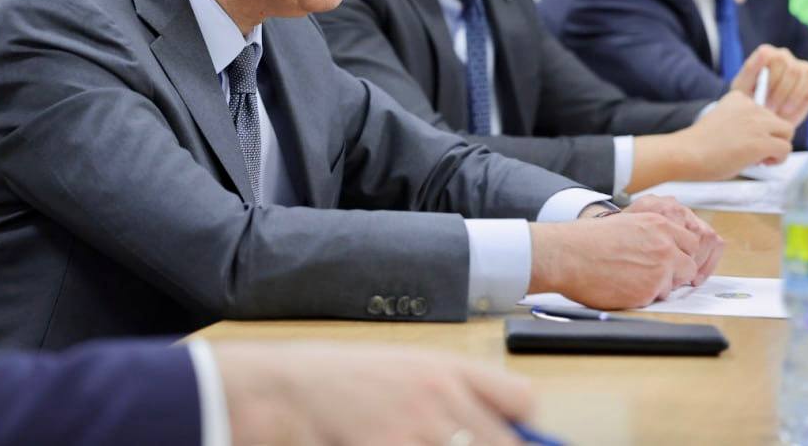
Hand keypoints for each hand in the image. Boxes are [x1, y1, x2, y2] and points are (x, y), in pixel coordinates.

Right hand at [214, 343, 533, 445]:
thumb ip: (449, 395)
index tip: (514, 438)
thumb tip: (489, 429)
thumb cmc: (339, 381)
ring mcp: (417, 430)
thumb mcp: (403, 371)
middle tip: (461, 444)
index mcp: (446, 369)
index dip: (522, 427)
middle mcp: (440, 397)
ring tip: (415, 439)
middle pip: (504, 444)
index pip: (521, 399)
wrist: (285, 390)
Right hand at [528, 206, 721, 308]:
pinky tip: (624, 287)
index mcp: (658, 224)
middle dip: (675, 273)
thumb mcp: (627, 224)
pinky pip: (657, 298)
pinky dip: (644, 297)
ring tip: (632, 280)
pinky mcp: (649, 291)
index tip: (670, 260)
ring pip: (675, 284)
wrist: (568, 255)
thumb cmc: (587, 240)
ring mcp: (660, 269)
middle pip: (690, 266)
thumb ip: (651, 234)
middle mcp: (664, 245)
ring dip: (660, 286)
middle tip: (653, 275)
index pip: (691, 242)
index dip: (680, 254)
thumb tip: (664, 248)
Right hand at [682, 90, 793, 174]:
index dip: (761, 128)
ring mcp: (757, 123)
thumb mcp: (722, 120)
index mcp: (739, 98)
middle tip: (755, 152)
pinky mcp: (761, 142)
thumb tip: (766, 139)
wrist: (686, 153)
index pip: (765, 111)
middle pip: (780, 121)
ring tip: (759, 158)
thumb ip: (743, 123)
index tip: (746, 139)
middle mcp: (751, 106)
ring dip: (777, 148)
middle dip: (773, 138)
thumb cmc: (699, 144)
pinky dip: (777, 160)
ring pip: (787, 133)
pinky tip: (759, 163)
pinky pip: (785, 149)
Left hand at [731, 44, 807, 124]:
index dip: (768, 80)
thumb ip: (750, 70)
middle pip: (790, 67)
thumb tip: (765, 51)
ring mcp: (801, 67)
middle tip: (771, 110)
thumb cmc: (749, 104)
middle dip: (781, 93)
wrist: (761, 121)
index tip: (762, 100)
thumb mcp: (741, 91)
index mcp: (766, 55)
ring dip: (796, 96)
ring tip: (782, 112)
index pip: (770, 55)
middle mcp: (784, 56)